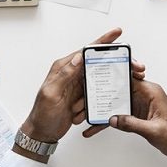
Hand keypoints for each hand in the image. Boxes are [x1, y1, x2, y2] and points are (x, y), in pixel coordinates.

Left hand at [16, 28, 144, 162]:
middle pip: (96, 63)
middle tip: (125, 70)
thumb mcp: (51, 93)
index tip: (116, 33)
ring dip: (96, 94)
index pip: (86, 51)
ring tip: (80, 106)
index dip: (102, 41)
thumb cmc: (42, 114)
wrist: (42, 133)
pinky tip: (81, 113)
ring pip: (98, 82)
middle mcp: (71, 73)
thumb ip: (64, 74)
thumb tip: (78, 57)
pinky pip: (95, 96)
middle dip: (108, 68)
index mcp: (63, 67)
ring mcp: (77, 85)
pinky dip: (92, 104)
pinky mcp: (82, 96)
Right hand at [83, 79, 166, 166]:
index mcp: (151, 91)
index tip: (98, 76)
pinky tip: (95, 128)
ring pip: (115, 102)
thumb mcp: (152, 130)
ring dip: (101, 109)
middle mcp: (144, 95)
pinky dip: (108, 121)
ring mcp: (139, 104)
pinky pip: (118, 115)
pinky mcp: (136, 114)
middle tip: (84, 99)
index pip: (129, 78)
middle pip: (118, 89)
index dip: (112, 76)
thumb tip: (113, 119)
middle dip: (101, 94)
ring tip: (84, 115)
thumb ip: (132, 123)